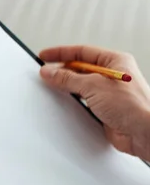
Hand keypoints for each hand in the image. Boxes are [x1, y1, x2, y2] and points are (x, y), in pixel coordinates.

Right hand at [40, 46, 149, 160]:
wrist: (144, 132)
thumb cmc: (134, 105)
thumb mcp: (94, 86)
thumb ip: (68, 78)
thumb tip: (51, 72)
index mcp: (115, 62)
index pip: (82, 52)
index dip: (61, 53)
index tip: (45, 56)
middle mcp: (112, 76)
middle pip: (79, 68)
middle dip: (61, 70)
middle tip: (44, 73)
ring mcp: (108, 93)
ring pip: (80, 86)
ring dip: (66, 87)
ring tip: (51, 86)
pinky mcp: (104, 109)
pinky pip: (82, 101)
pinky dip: (71, 101)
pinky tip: (63, 102)